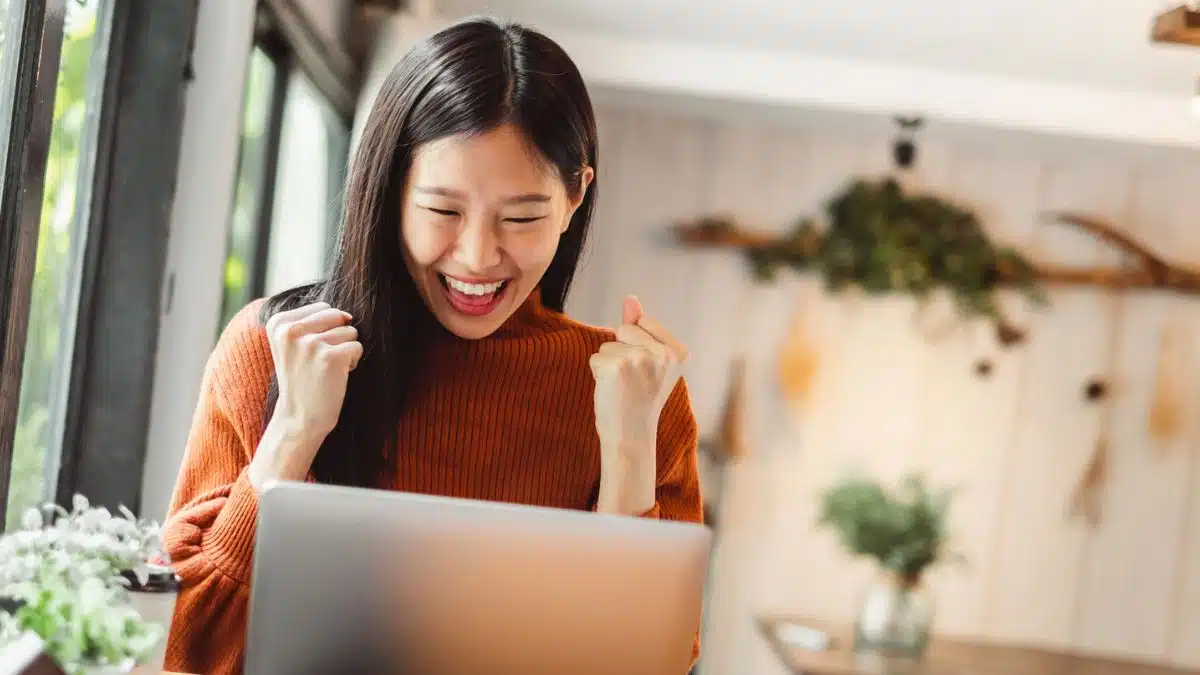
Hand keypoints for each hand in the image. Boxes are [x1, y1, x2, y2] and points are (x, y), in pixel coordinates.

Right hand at [250, 302, 361, 486]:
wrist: (299, 418)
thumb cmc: (302, 378)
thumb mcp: (292, 344)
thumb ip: (311, 320)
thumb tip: (347, 314)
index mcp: (278, 322)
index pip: (322, 307)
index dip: (325, 330)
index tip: (308, 353)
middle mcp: (290, 330)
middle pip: (337, 315)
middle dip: (337, 337)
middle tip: (320, 361)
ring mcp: (310, 343)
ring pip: (350, 331)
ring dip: (345, 351)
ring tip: (326, 369)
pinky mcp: (330, 357)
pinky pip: (357, 347)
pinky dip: (353, 362)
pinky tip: (336, 376)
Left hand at [590, 295, 688, 513]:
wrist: (630, 437)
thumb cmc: (638, 399)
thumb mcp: (648, 361)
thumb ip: (640, 327)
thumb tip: (630, 297)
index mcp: (679, 352)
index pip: (643, 322)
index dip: (636, 346)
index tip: (645, 375)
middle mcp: (664, 354)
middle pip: (624, 330)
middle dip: (620, 352)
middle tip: (631, 383)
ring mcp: (641, 359)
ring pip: (608, 345)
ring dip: (608, 365)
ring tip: (622, 389)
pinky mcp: (616, 366)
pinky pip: (596, 357)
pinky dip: (597, 374)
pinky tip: (611, 392)